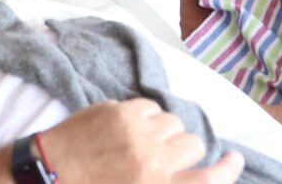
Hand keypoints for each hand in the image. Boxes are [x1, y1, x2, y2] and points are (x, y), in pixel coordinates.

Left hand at [36, 100, 243, 183]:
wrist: (47, 174)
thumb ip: (164, 182)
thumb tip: (184, 173)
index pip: (208, 180)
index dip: (227, 169)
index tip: (234, 158)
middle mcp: (152, 161)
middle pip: (193, 145)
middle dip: (184, 150)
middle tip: (165, 156)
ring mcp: (135, 133)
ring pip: (173, 121)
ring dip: (164, 130)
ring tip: (144, 140)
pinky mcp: (118, 111)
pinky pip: (150, 106)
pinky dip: (144, 115)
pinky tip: (129, 127)